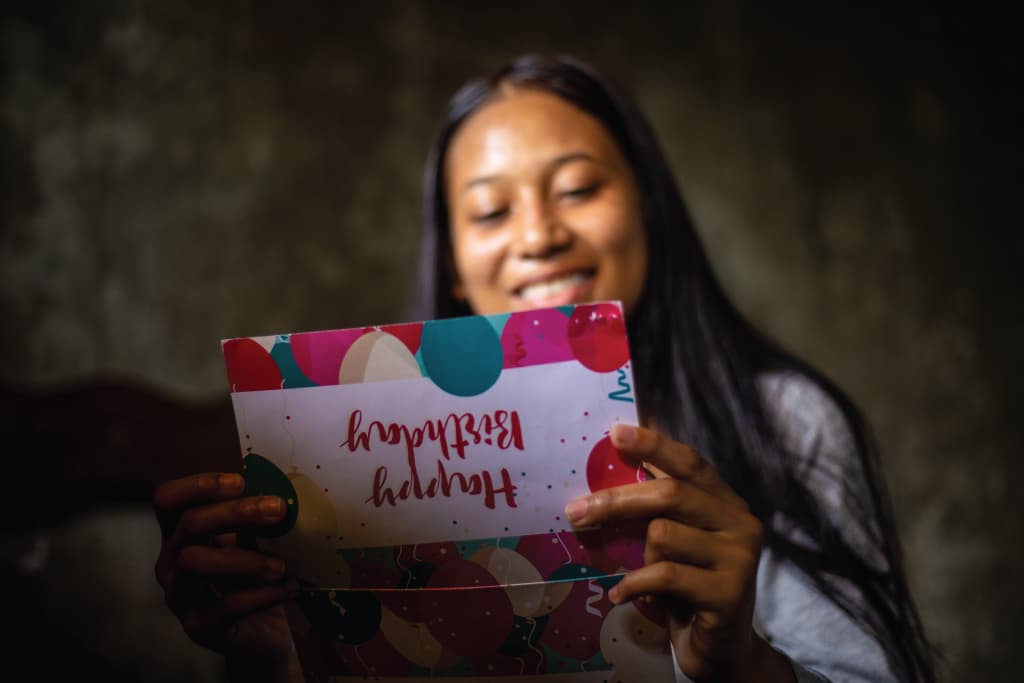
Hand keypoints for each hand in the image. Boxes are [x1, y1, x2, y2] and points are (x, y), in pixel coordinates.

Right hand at [153, 472, 297, 675]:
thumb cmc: (255, 578)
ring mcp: (179, 595)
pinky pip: (224, 606)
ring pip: (193, 562)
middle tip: (277, 509)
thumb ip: (255, 521)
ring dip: (244, 558)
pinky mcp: (197, 626)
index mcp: (182, 534)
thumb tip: (279, 493)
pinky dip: (261, 595)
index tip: (240, 482)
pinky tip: (288, 588)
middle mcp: (171, 561)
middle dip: (234, 512)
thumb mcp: (255, 543)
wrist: (263, 634)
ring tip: (281, 565)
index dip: (198, 485)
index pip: (168, 499)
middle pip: (188, 524)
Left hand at [565, 425, 794, 682]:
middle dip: (615, 500)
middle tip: (575, 511)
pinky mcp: (729, 591)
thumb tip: (606, 477)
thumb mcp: (672, 544)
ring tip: (641, 578)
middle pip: (669, 494)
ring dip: (639, 558)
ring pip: (662, 534)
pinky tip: (622, 596)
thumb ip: (655, 511)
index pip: (690, 463)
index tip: (616, 434)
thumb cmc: (687, 591)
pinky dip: (635, 585)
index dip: (654, 446)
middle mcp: (740, 522)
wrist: (720, 650)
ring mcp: (740, 557)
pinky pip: (664, 574)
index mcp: (726, 502)